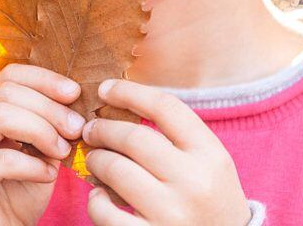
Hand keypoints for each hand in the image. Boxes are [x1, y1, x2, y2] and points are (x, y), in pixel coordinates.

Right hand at [0, 64, 85, 225]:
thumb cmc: (18, 189)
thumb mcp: (39, 148)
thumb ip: (48, 121)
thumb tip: (73, 98)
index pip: (9, 75)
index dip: (44, 79)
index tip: (74, 92)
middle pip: (6, 92)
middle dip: (49, 107)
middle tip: (76, 127)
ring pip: (0, 116)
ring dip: (41, 130)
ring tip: (63, 149)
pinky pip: (1, 158)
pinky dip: (33, 165)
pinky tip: (48, 175)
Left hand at [83, 79, 252, 225]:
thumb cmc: (212, 201)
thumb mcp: (210, 163)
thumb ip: (178, 137)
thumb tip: (125, 105)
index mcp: (210, 154)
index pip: (165, 107)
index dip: (129, 92)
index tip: (105, 89)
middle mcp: (194, 182)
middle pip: (134, 137)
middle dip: (103, 129)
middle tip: (90, 129)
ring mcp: (172, 214)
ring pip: (116, 170)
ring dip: (96, 160)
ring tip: (94, 159)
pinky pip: (106, 213)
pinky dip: (95, 201)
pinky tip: (99, 196)